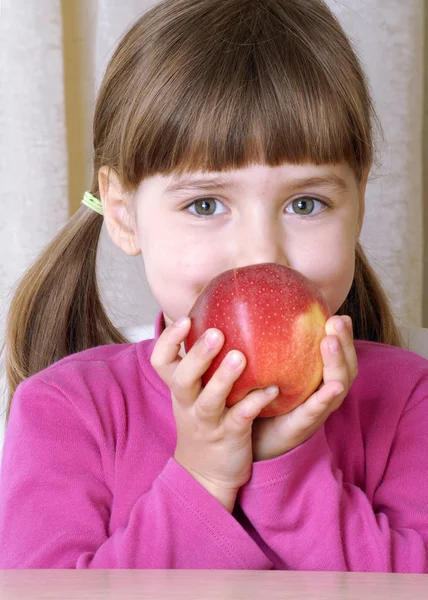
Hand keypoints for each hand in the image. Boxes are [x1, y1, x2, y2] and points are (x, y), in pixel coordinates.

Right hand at [150, 317, 278, 511]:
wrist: (204, 475)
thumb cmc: (204, 421)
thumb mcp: (194, 394)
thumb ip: (201, 364)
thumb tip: (218, 319)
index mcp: (180, 390)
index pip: (161, 361)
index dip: (169, 340)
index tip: (186, 319)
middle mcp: (189, 404)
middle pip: (182, 378)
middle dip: (197, 355)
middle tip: (216, 333)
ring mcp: (207, 422)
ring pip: (209, 400)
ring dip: (223, 378)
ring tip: (240, 357)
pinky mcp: (228, 437)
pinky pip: (240, 419)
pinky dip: (254, 403)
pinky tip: (272, 389)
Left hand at [252, 315, 357, 461]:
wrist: (250, 438)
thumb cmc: (260, 398)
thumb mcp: (268, 366)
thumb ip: (270, 342)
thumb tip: (258, 303)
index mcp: (317, 377)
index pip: (338, 353)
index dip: (343, 336)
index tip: (339, 315)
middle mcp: (323, 393)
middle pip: (345, 366)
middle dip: (344, 343)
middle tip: (337, 321)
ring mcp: (316, 410)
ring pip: (337, 386)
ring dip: (337, 364)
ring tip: (330, 343)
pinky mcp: (303, 426)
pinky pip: (316, 411)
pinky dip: (325, 399)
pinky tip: (331, 387)